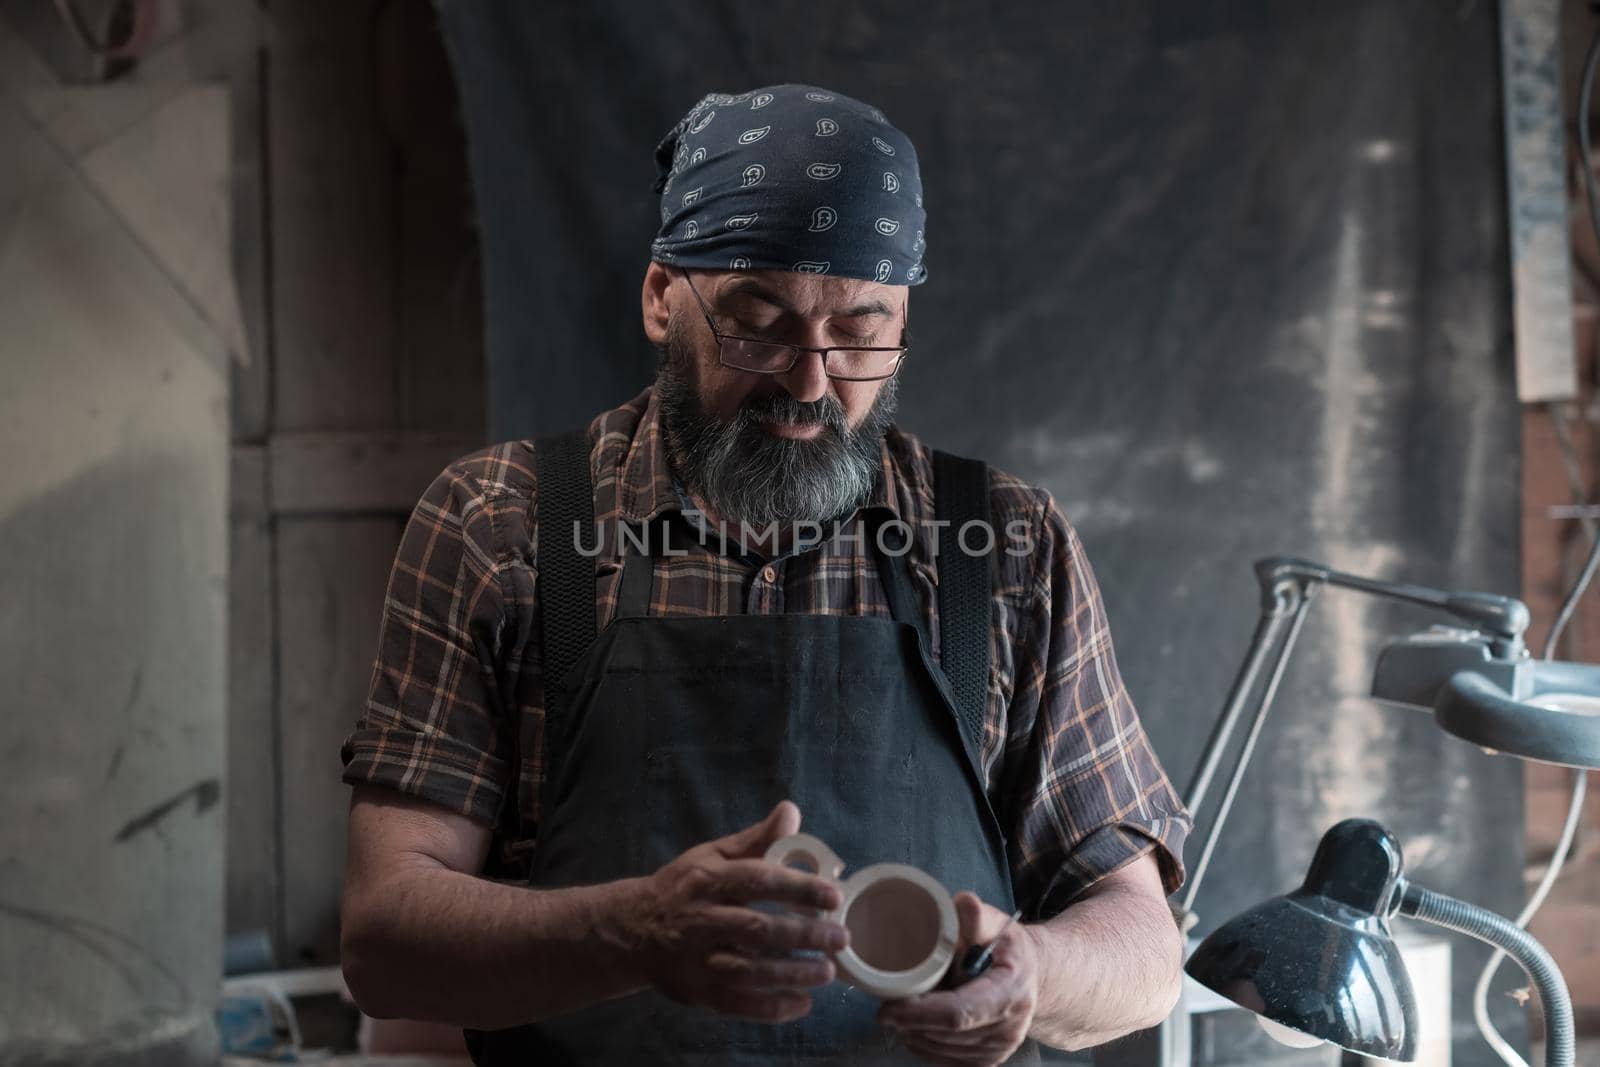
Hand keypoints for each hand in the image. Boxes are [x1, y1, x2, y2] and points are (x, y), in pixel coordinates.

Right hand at [626, 801, 849, 1022]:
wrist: (631, 930)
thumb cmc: (683, 887)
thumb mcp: (712, 855)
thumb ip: (755, 839)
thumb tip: (791, 812)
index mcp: (708, 880)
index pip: (757, 881)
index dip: (797, 888)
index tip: (833, 896)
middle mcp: (700, 920)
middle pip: (756, 930)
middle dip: (802, 935)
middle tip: (840, 939)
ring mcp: (696, 960)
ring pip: (748, 972)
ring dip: (791, 975)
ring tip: (827, 973)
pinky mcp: (696, 992)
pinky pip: (736, 1004)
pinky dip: (770, 1009)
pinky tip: (801, 1003)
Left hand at [877, 892, 1038, 1065]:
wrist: (1033, 978)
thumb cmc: (1008, 949)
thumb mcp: (997, 925)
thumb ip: (977, 917)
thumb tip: (965, 902)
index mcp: (1011, 994)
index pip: (958, 1013)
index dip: (919, 1014)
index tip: (887, 1008)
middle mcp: (1009, 1030)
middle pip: (945, 1035)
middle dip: (909, 1021)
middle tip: (888, 1000)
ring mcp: (999, 1051)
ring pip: (941, 1049)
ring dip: (914, 1032)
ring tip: (906, 1005)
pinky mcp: (988, 1062)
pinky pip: (944, 1060)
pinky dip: (923, 1043)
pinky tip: (916, 1024)